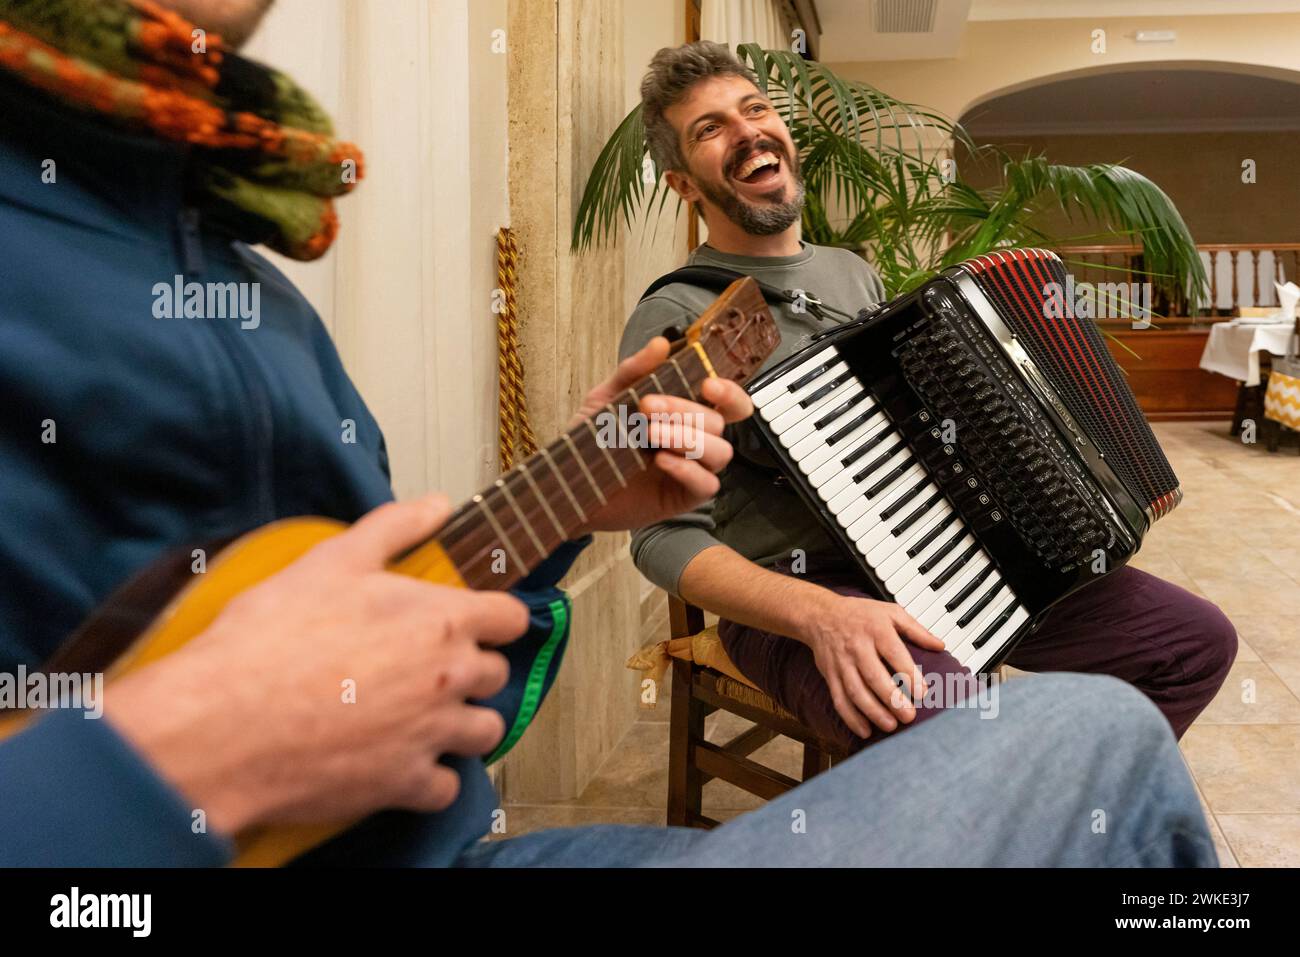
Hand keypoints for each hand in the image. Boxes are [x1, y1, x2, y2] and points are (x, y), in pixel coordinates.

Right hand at [106, 496, 528, 835]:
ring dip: (463, 725)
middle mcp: (449, 678)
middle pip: (496, 674)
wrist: (224, 721)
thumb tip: (436, 505)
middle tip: (429, 667)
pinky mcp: (405, 784)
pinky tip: (401, 763)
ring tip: (425, 716)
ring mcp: (432, 734)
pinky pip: (445, 788)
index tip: (475, 621)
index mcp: (441, 620)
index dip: (494, 616)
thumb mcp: (332, 560)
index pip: (510, 616)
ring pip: (484, 733)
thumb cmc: (273, 637)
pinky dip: (430, 779)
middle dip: (470, 669)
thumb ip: (394, 527)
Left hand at [574, 336, 752, 531]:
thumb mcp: (607, 399)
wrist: (570, 480)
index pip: (728, 402)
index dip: (729, 392)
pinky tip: (661, 461)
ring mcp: (692, 470)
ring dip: (687, 438)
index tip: (707, 384)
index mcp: (685, 415)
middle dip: (684, 410)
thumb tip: (661, 343)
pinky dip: (687, 470)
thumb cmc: (593, 440)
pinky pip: (706, 485)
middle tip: (647, 406)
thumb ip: (634, 371)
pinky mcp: (684, 498)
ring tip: (650, 434)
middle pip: (718, 422)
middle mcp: (695, 441)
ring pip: (720, 452)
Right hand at [800, 591, 944, 738]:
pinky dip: (851, 717)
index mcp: (876, 630)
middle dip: (892, 699)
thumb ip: (916, 630)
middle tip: (909, 716)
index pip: (894, 654)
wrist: (821, 614)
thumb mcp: (890, 612)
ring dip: (872, 711)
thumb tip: (940, 646)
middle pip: (874, 676)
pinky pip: (839, 699)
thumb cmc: (861, 614)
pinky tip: (865, 730)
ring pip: (856, 691)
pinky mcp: (830, 675)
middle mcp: (857, 647)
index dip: (909, 674)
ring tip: (890, 725)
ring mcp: (842, 663)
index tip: (923, 693)